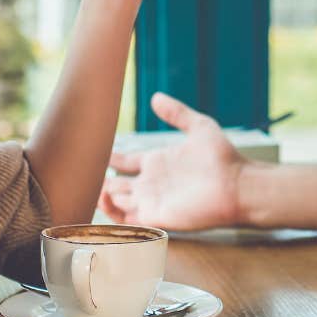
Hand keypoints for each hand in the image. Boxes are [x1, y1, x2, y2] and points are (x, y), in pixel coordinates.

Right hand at [98, 92, 247, 230]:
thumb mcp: (198, 127)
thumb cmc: (223, 157)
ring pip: (118, 201)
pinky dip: (112, 212)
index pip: (126, 161)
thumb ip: (177, 113)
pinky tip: (103, 199)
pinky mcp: (157, 216)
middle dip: (99, 178)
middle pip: (117, 183)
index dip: (109, 156)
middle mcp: (152, 182)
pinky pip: (128, 219)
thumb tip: (155, 97)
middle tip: (78, 171)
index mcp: (158, 162)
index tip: (91, 147)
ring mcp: (153, 200)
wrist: (238, 184)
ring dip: (102, 195)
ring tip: (86, 187)